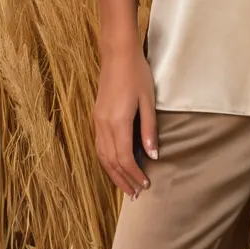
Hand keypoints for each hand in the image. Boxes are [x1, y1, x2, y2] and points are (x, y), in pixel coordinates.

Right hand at [94, 39, 158, 199]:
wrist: (117, 53)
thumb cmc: (137, 74)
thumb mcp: (148, 101)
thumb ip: (149, 130)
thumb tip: (153, 155)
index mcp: (117, 122)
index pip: (124, 159)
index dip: (134, 174)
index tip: (145, 185)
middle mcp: (103, 125)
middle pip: (110, 162)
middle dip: (122, 180)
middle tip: (135, 194)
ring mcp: (97, 120)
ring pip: (102, 155)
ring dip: (113, 173)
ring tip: (125, 186)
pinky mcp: (96, 116)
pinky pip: (99, 145)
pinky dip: (107, 160)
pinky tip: (115, 165)